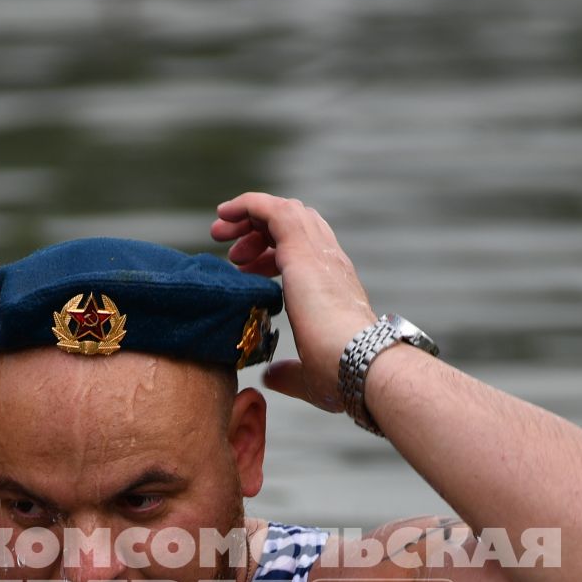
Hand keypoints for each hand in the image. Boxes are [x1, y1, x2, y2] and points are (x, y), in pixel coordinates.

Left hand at [211, 193, 376, 413]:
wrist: (362, 364)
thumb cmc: (342, 374)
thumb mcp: (309, 375)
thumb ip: (289, 373)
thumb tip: (271, 377)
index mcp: (332, 286)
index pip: (303, 251)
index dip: (270, 255)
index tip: (245, 272)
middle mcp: (329, 262)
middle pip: (295, 226)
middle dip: (259, 233)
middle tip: (231, 254)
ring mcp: (318, 252)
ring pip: (284, 211)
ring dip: (249, 216)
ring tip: (220, 232)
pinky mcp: (302, 248)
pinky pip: (272, 209)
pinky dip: (248, 204)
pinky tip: (226, 212)